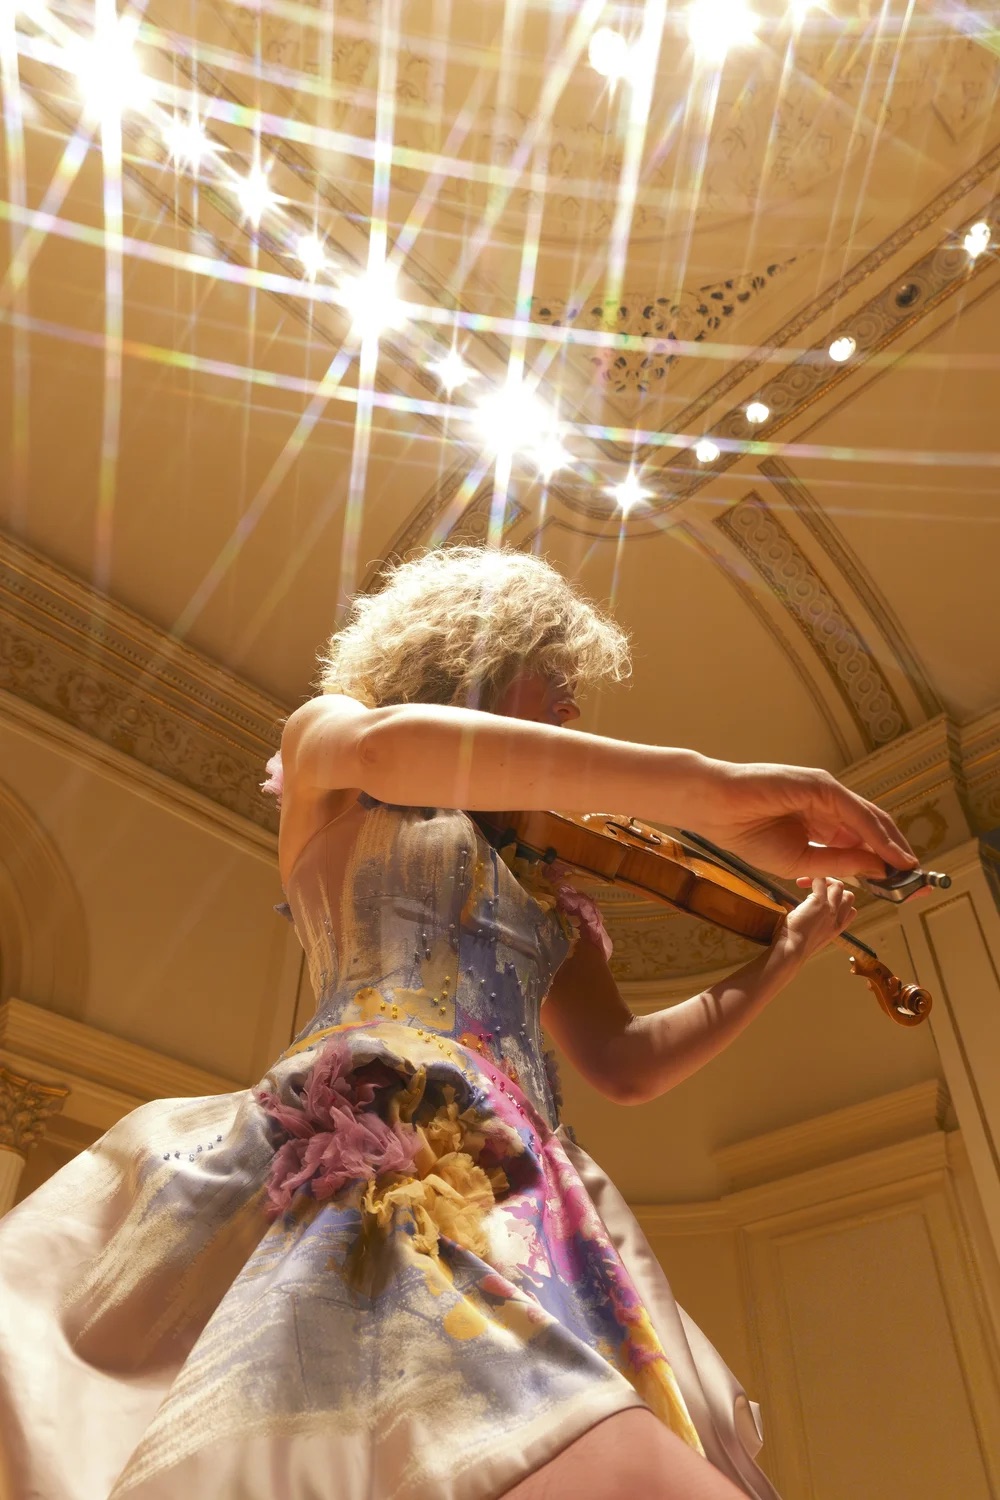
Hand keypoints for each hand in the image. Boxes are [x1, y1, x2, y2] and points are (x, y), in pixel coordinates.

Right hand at [689, 759, 916, 880]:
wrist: (716, 809)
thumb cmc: (748, 833)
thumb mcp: (800, 862)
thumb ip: (839, 863)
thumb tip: (879, 868)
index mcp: (821, 822)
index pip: (862, 842)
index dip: (885, 863)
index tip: (904, 887)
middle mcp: (829, 804)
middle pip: (874, 829)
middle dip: (897, 855)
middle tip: (918, 883)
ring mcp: (826, 791)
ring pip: (870, 820)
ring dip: (893, 846)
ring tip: (910, 872)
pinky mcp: (820, 784)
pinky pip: (855, 812)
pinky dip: (876, 834)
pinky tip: (890, 854)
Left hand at [770, 878, 856, 964]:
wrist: (793, 950)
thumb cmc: (796, 946)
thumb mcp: (814, 938)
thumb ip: (818, 926)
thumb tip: (809, 916)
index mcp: (838, 928)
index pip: (851, 910)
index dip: (840, 902)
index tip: (825, 902)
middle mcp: (837, 918)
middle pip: (848, 895)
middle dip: (835, 889)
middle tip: (816, 890)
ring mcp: (830, 909)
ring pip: (838, 885)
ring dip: (825, 881)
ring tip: (808, 884)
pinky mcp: (818, 901)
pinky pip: (820, 881)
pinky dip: (812, 878)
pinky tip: (801, 883)